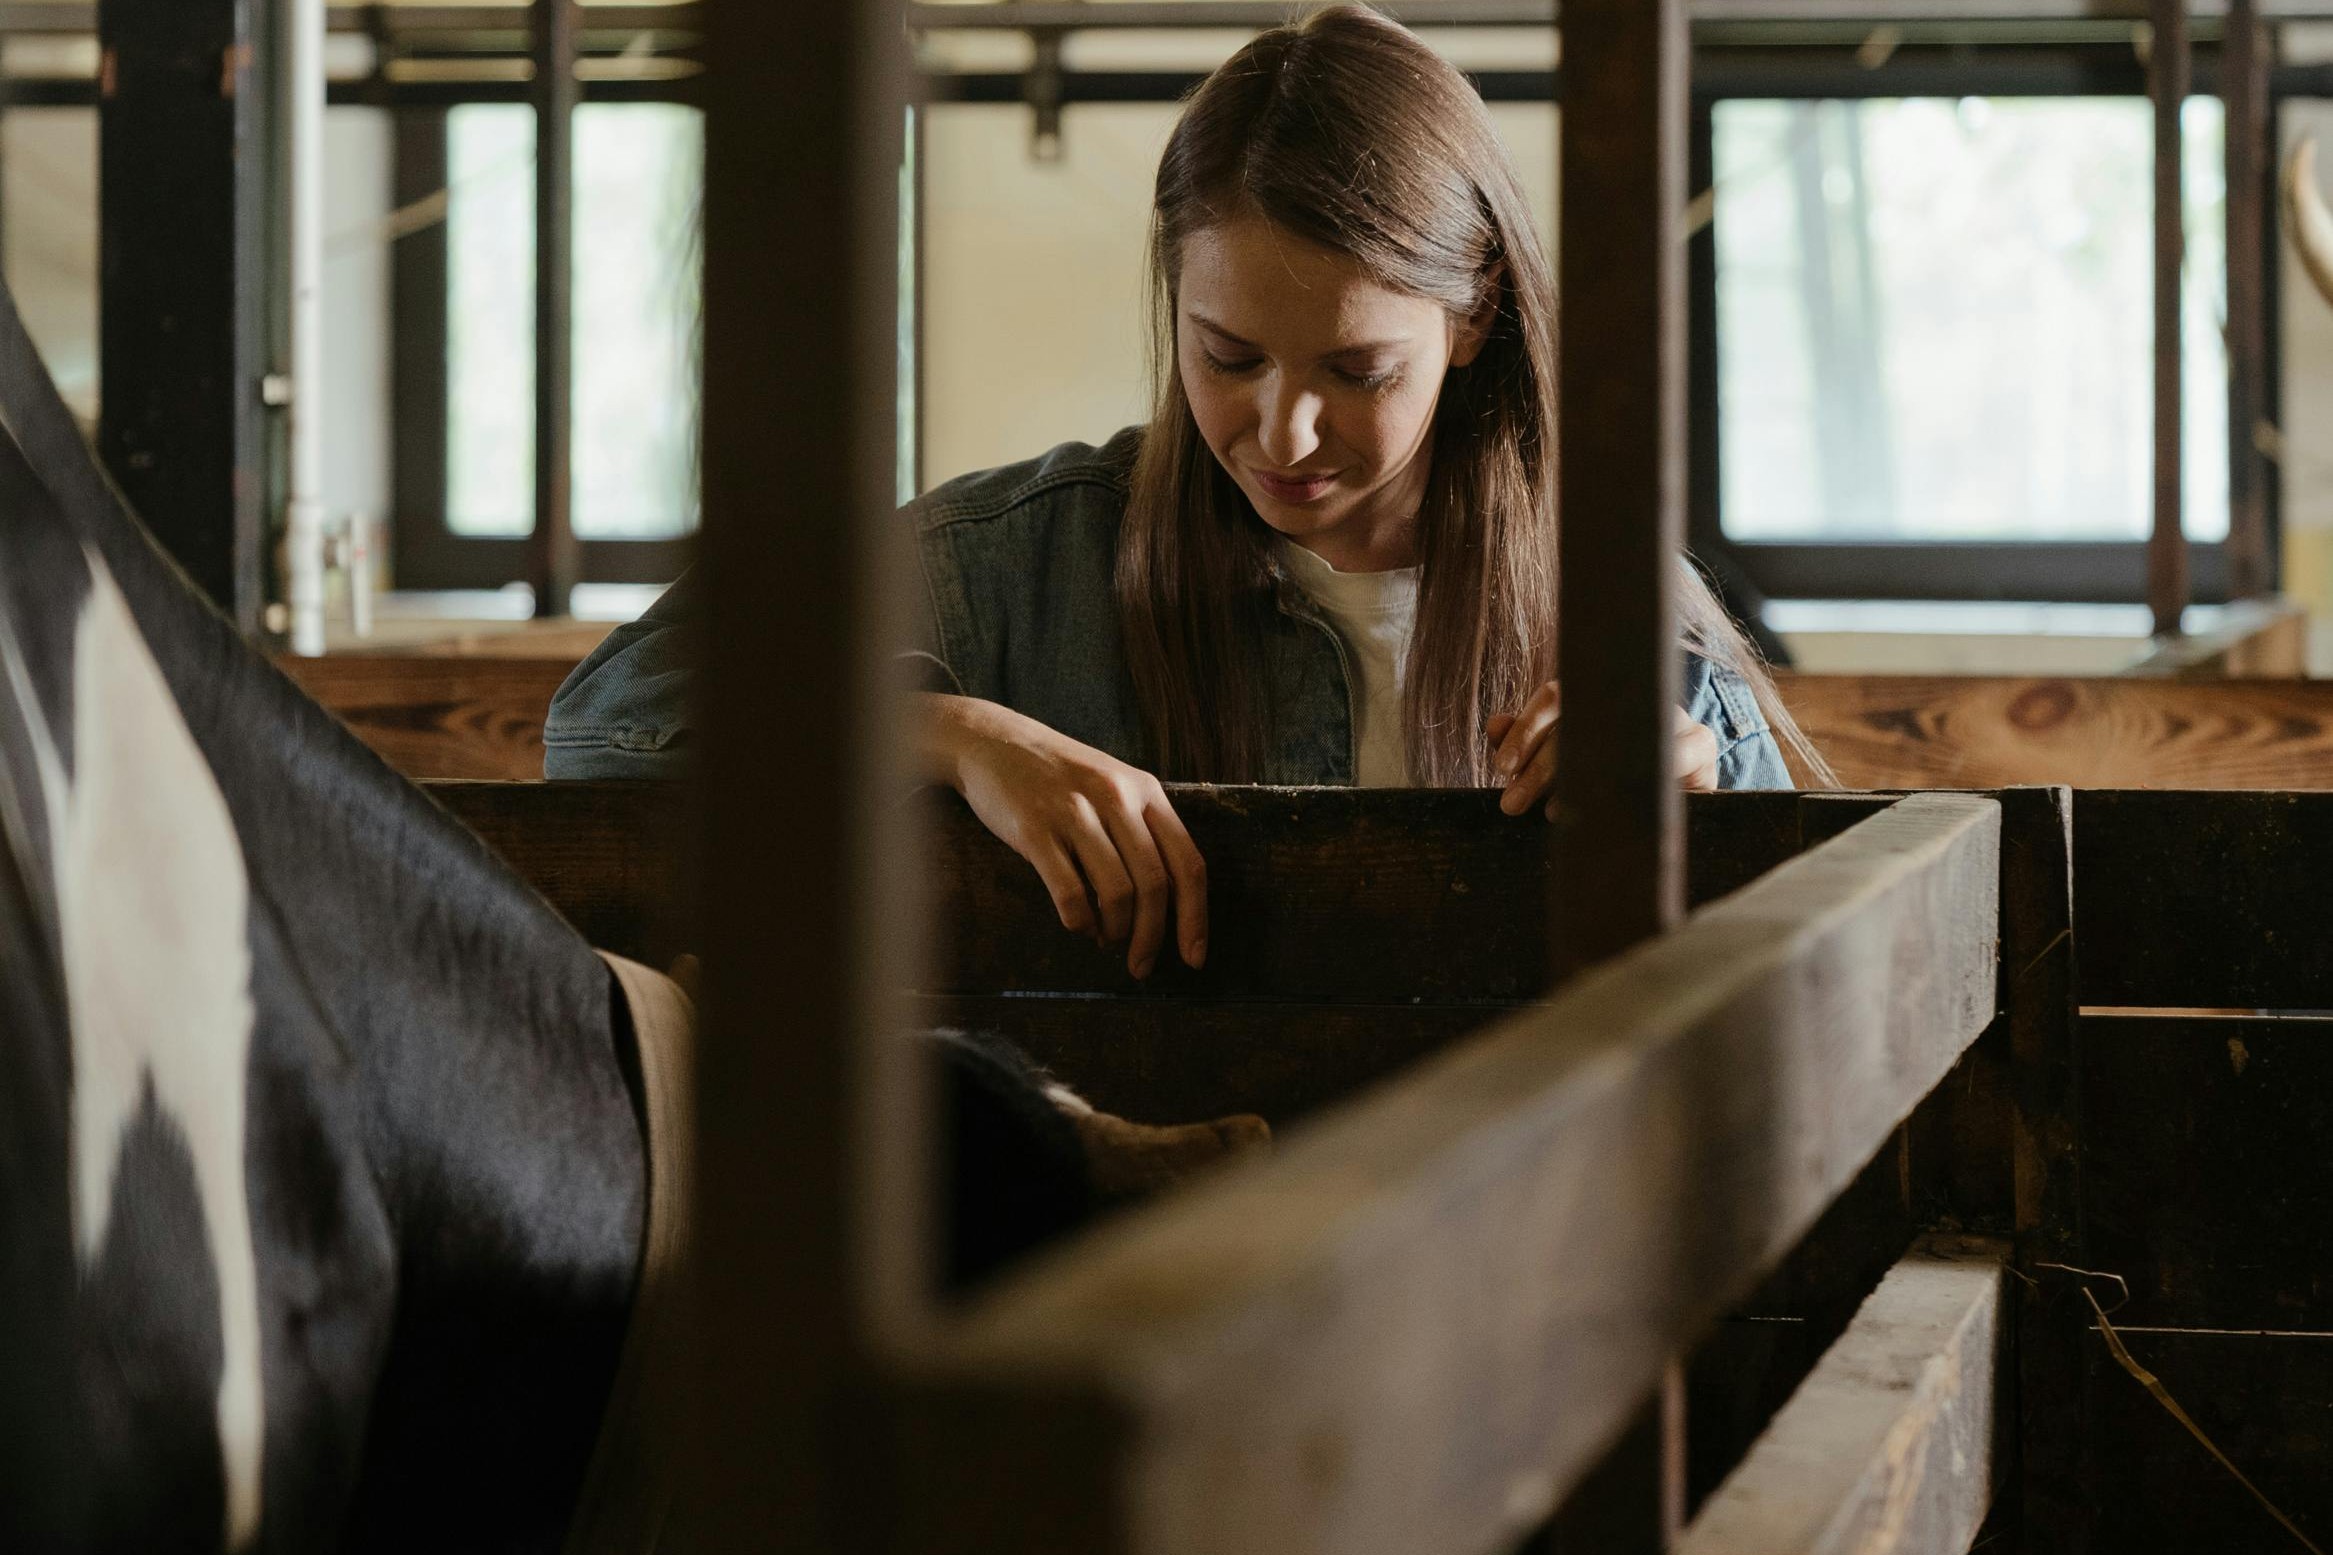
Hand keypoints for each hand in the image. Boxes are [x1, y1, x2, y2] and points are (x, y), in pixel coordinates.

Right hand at [921, 694, 1206, 978]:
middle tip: (1140, 967)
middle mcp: (1116, 798)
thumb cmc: (1060, 775)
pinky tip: (1077, 926)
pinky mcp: (1035, 830)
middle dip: (1152, 937)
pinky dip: (1079, 921)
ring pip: (1116, 892)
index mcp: (1146, 790)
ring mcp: (1075, 812)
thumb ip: (1142, 832)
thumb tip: (1161, 908)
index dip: (1195, 918)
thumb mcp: (1114, 785)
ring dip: (1115, 931)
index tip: (1193, 958)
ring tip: (1106, 941)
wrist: (994, 742)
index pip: (1188, 864)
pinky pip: (1069, 893)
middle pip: (1154, 885)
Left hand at [1485, 684, 1719, 816]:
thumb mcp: (1562, 760)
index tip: (1502, 766)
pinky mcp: (1703, 747)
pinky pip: (1673, 759)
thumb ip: (1528, 741)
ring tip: (1554, 813)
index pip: (1556, 695)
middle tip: (1512, 803)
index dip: (1526, 728)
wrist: (1675, 797)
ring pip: (1624, 741)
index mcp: (1599, 692)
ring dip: (1584, 779)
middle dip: (1540, 767)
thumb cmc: (1609, 775)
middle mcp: (1634, 695)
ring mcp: (1671, 717)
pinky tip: (1611, 808)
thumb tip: (1494, 725)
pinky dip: (1639, 783)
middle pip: (1583, 721)